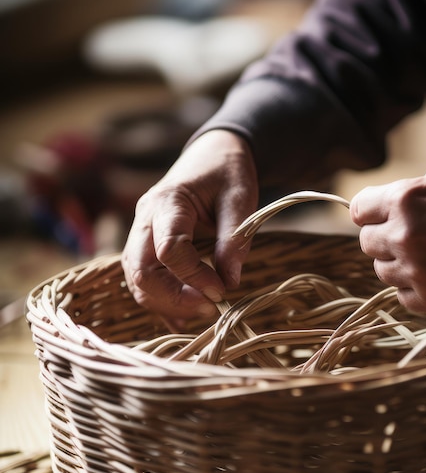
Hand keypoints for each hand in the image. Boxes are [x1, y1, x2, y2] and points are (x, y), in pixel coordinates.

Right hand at [121, 130, 257, 329]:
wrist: (212, 155)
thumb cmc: (228, 172)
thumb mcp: (241, 198)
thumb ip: (235, 239)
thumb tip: (230, 282)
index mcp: (167, 202)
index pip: (169, 250)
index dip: (195, 277)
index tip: (223, 290)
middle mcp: (144, 219)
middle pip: (141, 271)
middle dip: (173, 298)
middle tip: (211, 307)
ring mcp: (141, 234)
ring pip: (137, 281)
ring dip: (167, 303)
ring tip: (204, 311)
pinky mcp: (146, 247)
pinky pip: (143, 281)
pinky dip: (161, 303)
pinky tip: (184, 318)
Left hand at [349, 163, 425, 316]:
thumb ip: (410, 195)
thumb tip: (384, 209)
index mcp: (407, 201)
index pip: (359, 210)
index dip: (372, 212)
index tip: (381, 215)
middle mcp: (406, 238)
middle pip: (367, 244)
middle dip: (386, 238)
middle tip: (416, 235)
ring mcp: (420, 274)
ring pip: (383, 272)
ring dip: (401, 264)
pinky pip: (404, 297)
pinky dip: (417, 288)